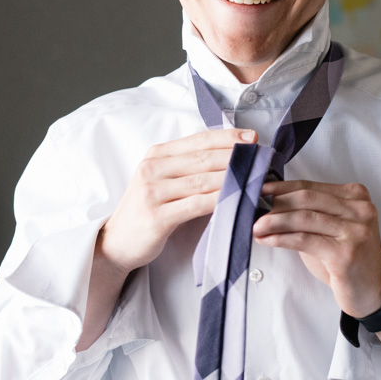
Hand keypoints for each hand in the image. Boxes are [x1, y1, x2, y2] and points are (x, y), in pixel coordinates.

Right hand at [97, 128, 253, 272]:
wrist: (117, 242)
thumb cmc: (147, 211)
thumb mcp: (162, 180)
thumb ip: (188, 167)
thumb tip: (229, 156)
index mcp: (156, 155)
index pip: (198, 140)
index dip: (227, 137)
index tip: (253, 138)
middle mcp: (152, 169)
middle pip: (203, 158)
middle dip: (237, 157)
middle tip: (263, 158)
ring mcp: (152, 192)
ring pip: (203, 180)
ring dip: (234, 179)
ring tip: (258, 179)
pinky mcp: (157, 216)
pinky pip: (196, 205)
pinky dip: (220, 201)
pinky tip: (238, 200)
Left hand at [253, 179, 380, 317]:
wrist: (371, 292)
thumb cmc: (346, 259)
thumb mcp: (330, 229)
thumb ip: (309, 213)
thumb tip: (269, 204)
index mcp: (356, 196)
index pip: (311, 187)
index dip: (281, 188)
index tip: (259, 190)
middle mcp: (360, 209)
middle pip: (307, 199)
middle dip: (275, 203)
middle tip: (251, 208)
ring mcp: (356, 230)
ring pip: (304, 218)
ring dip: (274, 221)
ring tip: (254, 226)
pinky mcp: (345, 253)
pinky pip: (305, 240)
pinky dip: (282, 238)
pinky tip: (266, 239)